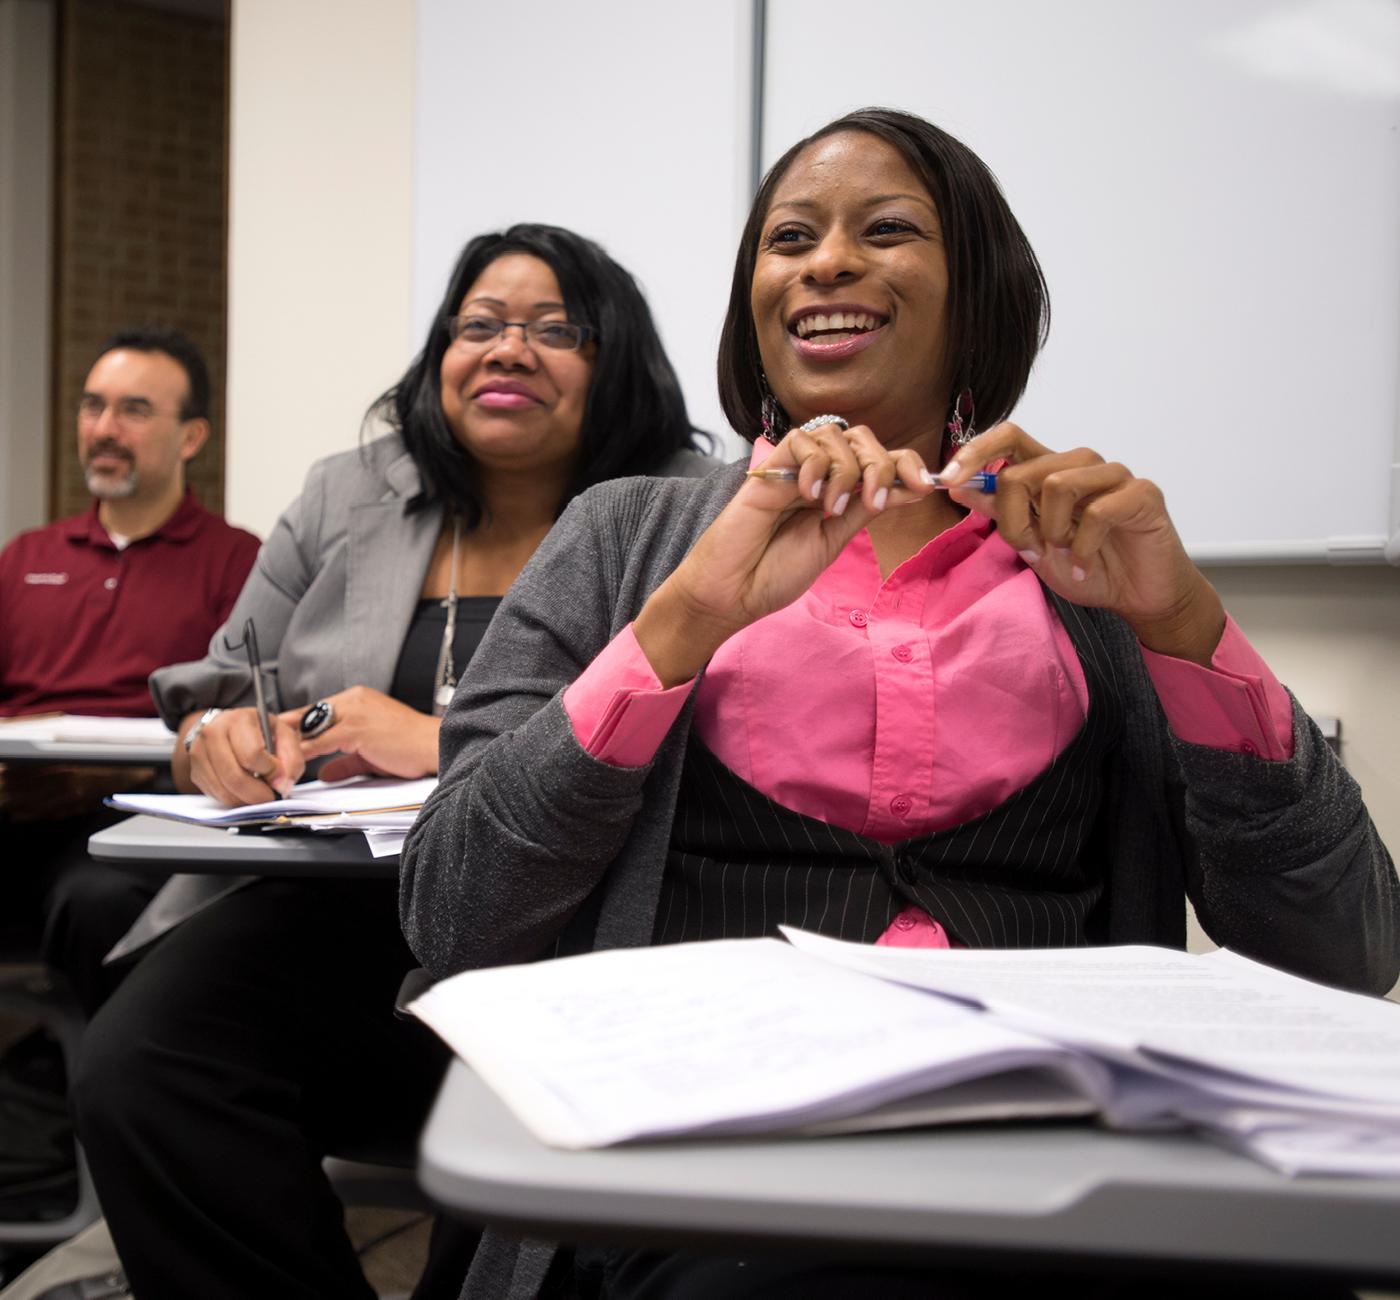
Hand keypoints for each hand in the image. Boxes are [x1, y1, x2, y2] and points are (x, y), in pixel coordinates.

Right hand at [182, 707, 303, 806]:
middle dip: (258, 793)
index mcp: (238, 720)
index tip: (279, 774)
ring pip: (224, 790)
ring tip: (259, 793)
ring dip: (247, 799)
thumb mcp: (284, 735)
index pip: (252, 754)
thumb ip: (292, 758)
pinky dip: (234, 800)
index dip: (270, 771)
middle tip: (271, 796)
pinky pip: (216, 795)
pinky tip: (244, 791)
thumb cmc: (259, 732)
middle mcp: (213, 733)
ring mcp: (200, 753)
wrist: (230, 728)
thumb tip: (282, 785)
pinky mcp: (195, 771)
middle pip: (235, 777)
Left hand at [279, 686, 438, 782]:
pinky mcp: (357, 729)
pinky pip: (321, 742)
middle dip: (288, 734)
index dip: (297, 726)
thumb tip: (325, 774)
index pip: (318, 711)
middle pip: (309, 715)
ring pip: (311, 727)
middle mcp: (354, 700)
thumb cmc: (410, 748)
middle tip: (268, 750)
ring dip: (291, 745)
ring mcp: (355, 712)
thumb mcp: (371, 753)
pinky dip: (304, 754)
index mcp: (358, 699)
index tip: (279, 739)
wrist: (434, 745)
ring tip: (275, 760)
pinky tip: (294, 764)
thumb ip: (345, 762)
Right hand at [635, 421, 940, 683]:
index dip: (907, 463)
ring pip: (834, 435)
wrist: (732, 592)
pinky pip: (800, 440)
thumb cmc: (774, 573)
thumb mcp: (834, 540)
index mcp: (837, 492)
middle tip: (873, 503)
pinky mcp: (768, 469)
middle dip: (880, 465)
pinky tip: (809, 495)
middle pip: (862, 439)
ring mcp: (793, 470)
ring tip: (831, 508)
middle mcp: (818, 475)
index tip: (927, 486)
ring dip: (847, 470)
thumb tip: (913, 488)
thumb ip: (866, 509)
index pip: (879, 458)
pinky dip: (814, 464)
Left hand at [939, 423, 1224, 663]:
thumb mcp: (1032, 544)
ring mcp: (1114, 475)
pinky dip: (1083, 549)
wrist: (1138, 597)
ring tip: (1064, 554)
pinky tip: (1086, 566)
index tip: (948, 481)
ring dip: (1052, 532)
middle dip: (1014, 520)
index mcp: (1051, 470)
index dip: (975, 451)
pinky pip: (1097, 512)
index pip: (1008, 437)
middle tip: (1031, 549)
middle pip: (1022, 471)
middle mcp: (1081, 464)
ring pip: (1057, 484)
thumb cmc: (1088, 567)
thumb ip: (1000, 513)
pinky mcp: (1142, 494)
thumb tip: (958, 485)